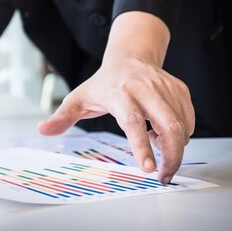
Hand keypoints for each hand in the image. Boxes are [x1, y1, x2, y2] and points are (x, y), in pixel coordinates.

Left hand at [38, 11, 194, 182]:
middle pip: (169, 126)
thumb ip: (62, 117)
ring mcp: (165, 88)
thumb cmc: (103, 83)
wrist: (129, 56)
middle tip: (164, 175)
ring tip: (158, 147)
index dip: (141, 147)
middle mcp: (145, 89)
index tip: (148, 169)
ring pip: (182, 125)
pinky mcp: (180, 90)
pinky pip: (188, 119)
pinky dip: (182, 134)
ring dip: (175, 145)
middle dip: (172, 156)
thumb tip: (42, 130)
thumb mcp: (78, 98)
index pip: (133, 122)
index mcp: (119, 93)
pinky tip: (164, 133)